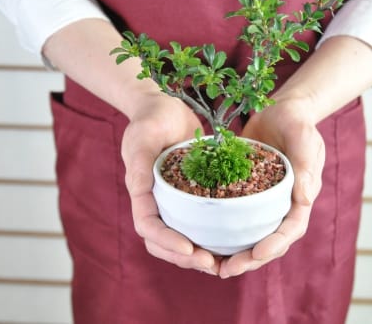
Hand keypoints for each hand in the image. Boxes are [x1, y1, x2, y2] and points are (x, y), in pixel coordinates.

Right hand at [121, 93, 219, 274]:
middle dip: (186, 258)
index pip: (149, 227)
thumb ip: (139, 161)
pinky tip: (233, 240)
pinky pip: (199, 221)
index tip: (190, 250)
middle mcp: (156, 201)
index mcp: (141, 192)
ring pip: (182, 236)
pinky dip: (212, 235)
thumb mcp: (144, 135)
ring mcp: (174, 200)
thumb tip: (138, 191)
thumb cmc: (151, 118)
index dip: (167, 242)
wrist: (165, 107)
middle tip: (213, 265)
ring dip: (200, 254)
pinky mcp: (192, 194)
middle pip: (164, 242)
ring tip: (224, 263)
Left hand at [218, 97, 324, 277]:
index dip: (274, 244)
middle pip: (269, 240)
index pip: (290, 229)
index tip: (255, 253)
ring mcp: (264, 200)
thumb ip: (306, 165)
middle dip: (250, 259)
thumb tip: (306, 199)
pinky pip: (236, 216)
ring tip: (212, 264)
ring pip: (251, 234)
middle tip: (225, 270)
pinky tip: (202, 237)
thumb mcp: (304, 137)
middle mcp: (283, 204)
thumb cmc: (297, 122)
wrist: (282, 109)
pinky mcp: (246, 191)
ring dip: (235, 252)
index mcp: (300, 197)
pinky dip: (224, 230)